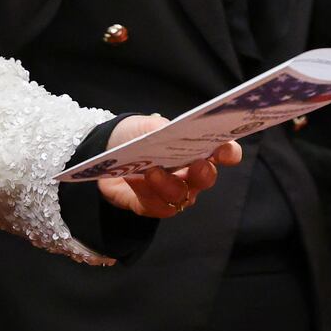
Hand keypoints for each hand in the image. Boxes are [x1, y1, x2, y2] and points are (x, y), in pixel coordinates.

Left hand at [95, 114, 242, 218]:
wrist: (102, 151)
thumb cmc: (132, 135)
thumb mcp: (144, 125)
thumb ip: (161, 128)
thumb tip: (173, 131)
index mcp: (196, 149)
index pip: (223, 153)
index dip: (228, 152)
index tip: (225, 150)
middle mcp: (190, 174)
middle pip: (205, 178)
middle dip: (203, 173)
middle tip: (196, 165)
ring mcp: (173, 192)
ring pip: (180, 195)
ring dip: (168, 184)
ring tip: (153, 171)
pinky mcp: (152, 205)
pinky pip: (155, 205)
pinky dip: (146, 191)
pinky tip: (136, 179)